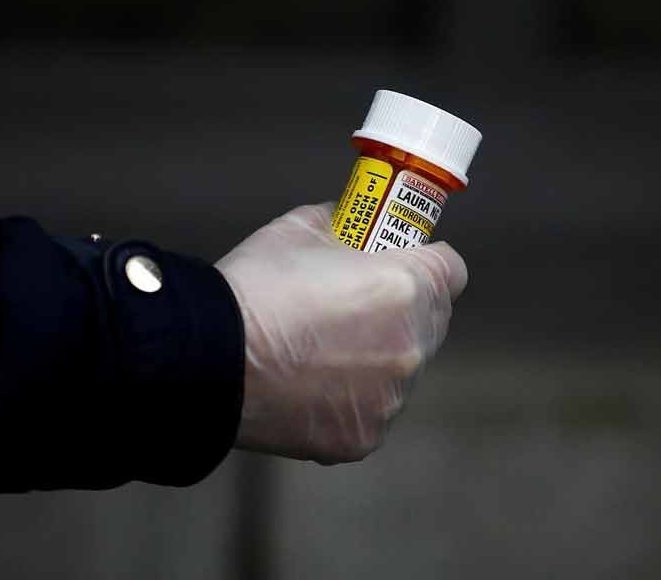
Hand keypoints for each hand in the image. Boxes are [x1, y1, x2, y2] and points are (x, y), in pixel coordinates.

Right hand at [216, 203, 466, 463]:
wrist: (208, 360)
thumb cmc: (253, 289)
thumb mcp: (300, 228)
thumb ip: (344, 223)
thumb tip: (353, 223)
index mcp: (405, 289)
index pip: (452, 270)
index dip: (426, 263)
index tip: (402, 265)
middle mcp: (411, 347)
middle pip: (431, 322)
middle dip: (403, 310)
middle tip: (355, 307)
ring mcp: (391, 399)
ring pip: (403, 370)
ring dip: (380, 358)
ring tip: (323, 351)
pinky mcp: (366, 436)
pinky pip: (374, 410)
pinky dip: (353, 399)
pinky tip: (312, 386)